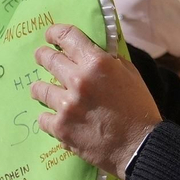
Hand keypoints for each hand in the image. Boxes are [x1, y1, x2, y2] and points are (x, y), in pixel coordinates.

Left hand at [31, 25, 162, 179]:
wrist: (140, 146)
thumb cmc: (139, 109)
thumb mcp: (131, 75)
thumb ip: (110, 60)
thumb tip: (93, 51)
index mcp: (97, 63)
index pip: (67, 36)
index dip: (55, 33)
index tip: (50, 36)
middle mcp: (78, 80)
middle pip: (47, 59)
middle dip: (42, 56)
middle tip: (41, 58)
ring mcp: (67, 105)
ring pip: (39, 89)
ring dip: (41, 89)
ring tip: (42, 91)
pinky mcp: (61, 127)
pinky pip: (42, 117)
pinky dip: (48, 118)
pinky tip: (54, 118)